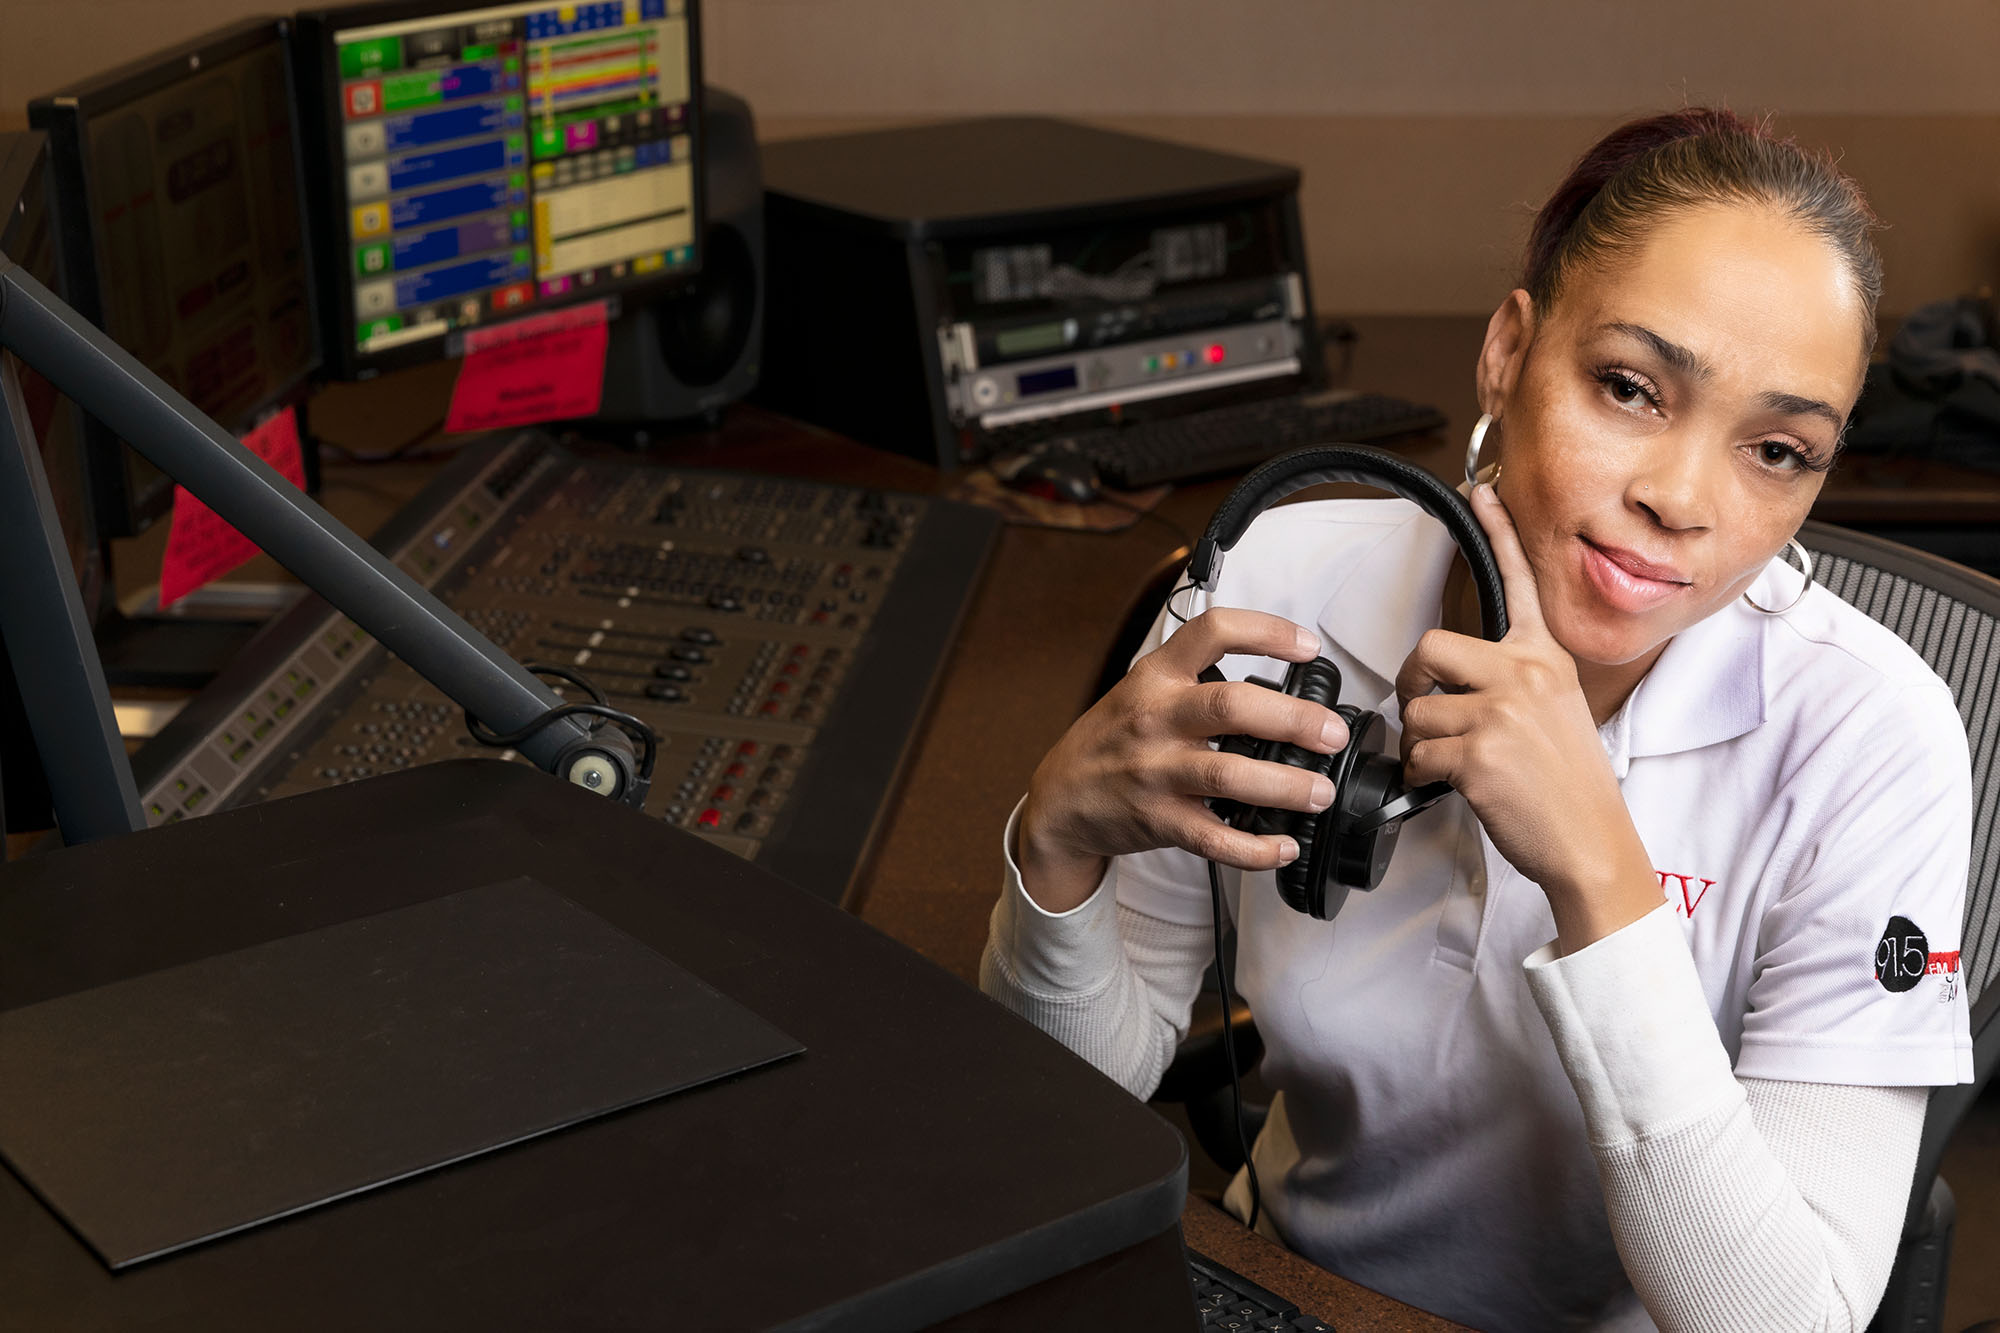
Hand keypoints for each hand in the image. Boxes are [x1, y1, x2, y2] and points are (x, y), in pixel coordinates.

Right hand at [1017, 608, 1350, 913]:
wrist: (1059, 800)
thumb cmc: (1112, 742)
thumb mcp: (1141, 691)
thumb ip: (1196, 681)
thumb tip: (1282, 688)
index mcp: (1156, 677)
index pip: (1211, 633)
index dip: (1266, 632)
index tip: (1308, 647)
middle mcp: (1155, 719)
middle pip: (1230, 706)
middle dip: (1293, 719)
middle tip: (1332, 735)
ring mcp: (1153, 771)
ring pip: (1228, 775)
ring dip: (1285, 786)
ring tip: (1320, 793)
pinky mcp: (1156, 820)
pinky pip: (1213, 838)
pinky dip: (1255, 848)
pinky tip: (1283, 846)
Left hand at [1396, 485, 1657, 945]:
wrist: (1592, 844)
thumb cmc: (1569, 790)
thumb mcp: (1554, 716)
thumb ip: (1513, 686)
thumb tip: (1455, 686)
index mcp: (1544, 658)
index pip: (1518, 581)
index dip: (1497, 532)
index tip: (1481, 491)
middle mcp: (1524, 674)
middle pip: (1428, 648)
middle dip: (1411, 683)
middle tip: (1423, 709)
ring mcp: (1502, 712)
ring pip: (1416, 711)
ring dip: (1420, 744)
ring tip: (1454, 764)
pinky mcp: (1479, 752)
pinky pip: (1418, 754)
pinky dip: (1422, 776)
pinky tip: (1453, 786)